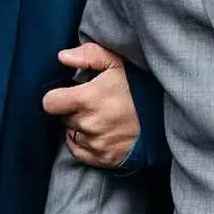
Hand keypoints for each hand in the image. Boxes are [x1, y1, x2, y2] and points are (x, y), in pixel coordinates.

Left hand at [41, 42, 140, 167]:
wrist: (164, 119)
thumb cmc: (138, 88)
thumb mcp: (116, 63)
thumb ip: (88, 55)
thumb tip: (62, 57)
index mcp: (87, 99)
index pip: (50, 103)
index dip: (57, 97)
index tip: (69, 95)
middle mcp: (88, 124)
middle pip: (63, 118)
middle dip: (73, 111)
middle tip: (93, 105)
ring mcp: (95, 143)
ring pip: (72, 134)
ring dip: (80, 127)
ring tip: (100, 118)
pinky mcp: (102, 158)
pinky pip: (79, 151)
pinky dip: (85, 143)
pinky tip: (100, 132)